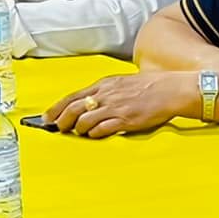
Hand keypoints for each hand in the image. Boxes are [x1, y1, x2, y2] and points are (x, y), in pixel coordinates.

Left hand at [45, 71, 198, 137]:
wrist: (170, 90)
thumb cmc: (149, 86)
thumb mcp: (122, 82)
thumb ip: (105, 91)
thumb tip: (89, 102)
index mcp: (104, 85)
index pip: (72, 96)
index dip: (56, 108)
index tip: (48, 117)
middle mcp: (105, 96)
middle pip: (73, 109)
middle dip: (62, 120)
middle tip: (58, 128)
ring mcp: (114, 108)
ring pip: (84, 120)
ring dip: (78, 129)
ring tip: (79, 132)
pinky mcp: (124, 120)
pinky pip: (101, 129)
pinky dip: (93, 133)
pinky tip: (93, 135)